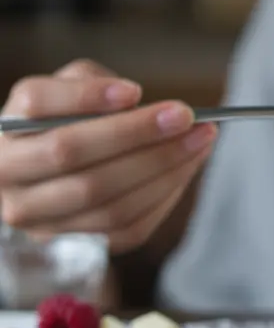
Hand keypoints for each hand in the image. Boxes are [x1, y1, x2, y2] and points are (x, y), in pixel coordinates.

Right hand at [0, 60, 216, 252]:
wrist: (48, 179)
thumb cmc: (63, 124)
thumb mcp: (67, 91)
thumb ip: (93, 85)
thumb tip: (133, 99)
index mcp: (3, 129)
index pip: (36, 104)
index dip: (85, 97)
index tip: (134, 90)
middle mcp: (8, 176)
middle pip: (71, 153)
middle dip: (136, 134)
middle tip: (186, 117)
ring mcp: (38, 217)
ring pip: (104, 198)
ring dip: (163, 167)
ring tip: (200, 139)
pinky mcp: (74, 242)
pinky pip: (127, 226)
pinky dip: (165, 195)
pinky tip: (188, 167)